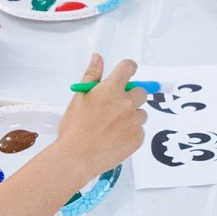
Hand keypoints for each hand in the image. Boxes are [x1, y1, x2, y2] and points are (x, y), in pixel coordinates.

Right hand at [52, 55, 146, 173]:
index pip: (128, 68)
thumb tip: (98, 58)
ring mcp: (134, 121)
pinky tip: (114, 138)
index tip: (127, 73)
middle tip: (115, 107)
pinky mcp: (138, 138)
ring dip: (131, 116)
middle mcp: (127, 103)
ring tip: (111, 127)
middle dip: (131, 96)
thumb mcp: (79, 97)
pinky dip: (130, 133)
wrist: (77, 158)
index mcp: (111, 89)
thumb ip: (91, 75)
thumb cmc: (74, 129)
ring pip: (140, 113)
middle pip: (141, 91)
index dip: (128, 69)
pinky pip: (139, 130)